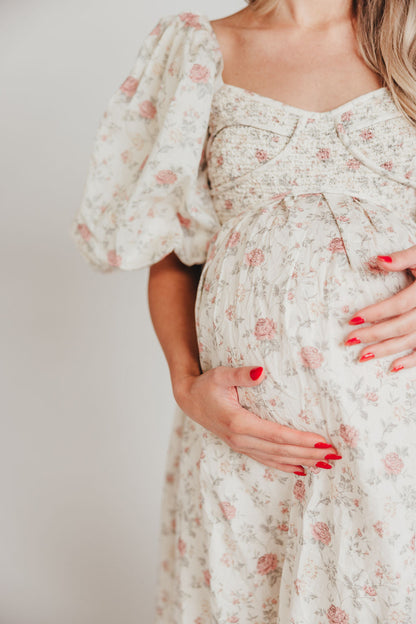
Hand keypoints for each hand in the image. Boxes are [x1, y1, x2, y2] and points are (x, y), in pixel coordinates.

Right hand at [173, 365, 340, 475]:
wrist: (189, 398)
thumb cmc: (207, 384)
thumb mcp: (221, 374)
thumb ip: (240, 374)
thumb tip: (261, 371)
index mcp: (238, 423)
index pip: (277, 435)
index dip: (301, 440)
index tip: (323, 441)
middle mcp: (241, 439)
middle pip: (281, 450)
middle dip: (309, 453)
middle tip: (334, 455)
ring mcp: (241, 445)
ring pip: (276, 459)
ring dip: (302, 461)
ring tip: (325, 464)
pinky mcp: (241, 446)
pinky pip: (266, 460)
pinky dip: (285, 466)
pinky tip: (301, 470)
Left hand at [344, 244, 415, 371]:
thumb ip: (402, 258)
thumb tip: (378, 260)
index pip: (399, 305)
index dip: (376, 312)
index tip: (354, 319)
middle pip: (402, 326)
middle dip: (375, 334)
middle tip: (350, 340)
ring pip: (411, 341)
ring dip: (387, 350)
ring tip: (363, 356)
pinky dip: (411, 361)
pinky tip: (393, 367)